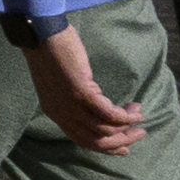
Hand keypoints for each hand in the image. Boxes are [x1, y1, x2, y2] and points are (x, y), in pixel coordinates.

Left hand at [25, 23, 146, 154]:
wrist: (40, 32)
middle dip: (122, 141)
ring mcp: (71, 105)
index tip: (125, 148)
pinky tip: (135, 110)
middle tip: (139, 133)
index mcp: (55, 113)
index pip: (84, 141)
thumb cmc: (51, 52)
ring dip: (127, 126)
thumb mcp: (59, 84)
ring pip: (106, 130)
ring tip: (138, 115)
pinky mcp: (82, 92)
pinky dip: (126, 116)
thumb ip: (74, 101)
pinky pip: (110, 114)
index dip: (107, 148)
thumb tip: (97, 111)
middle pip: (97, 140)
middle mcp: (62, 114)